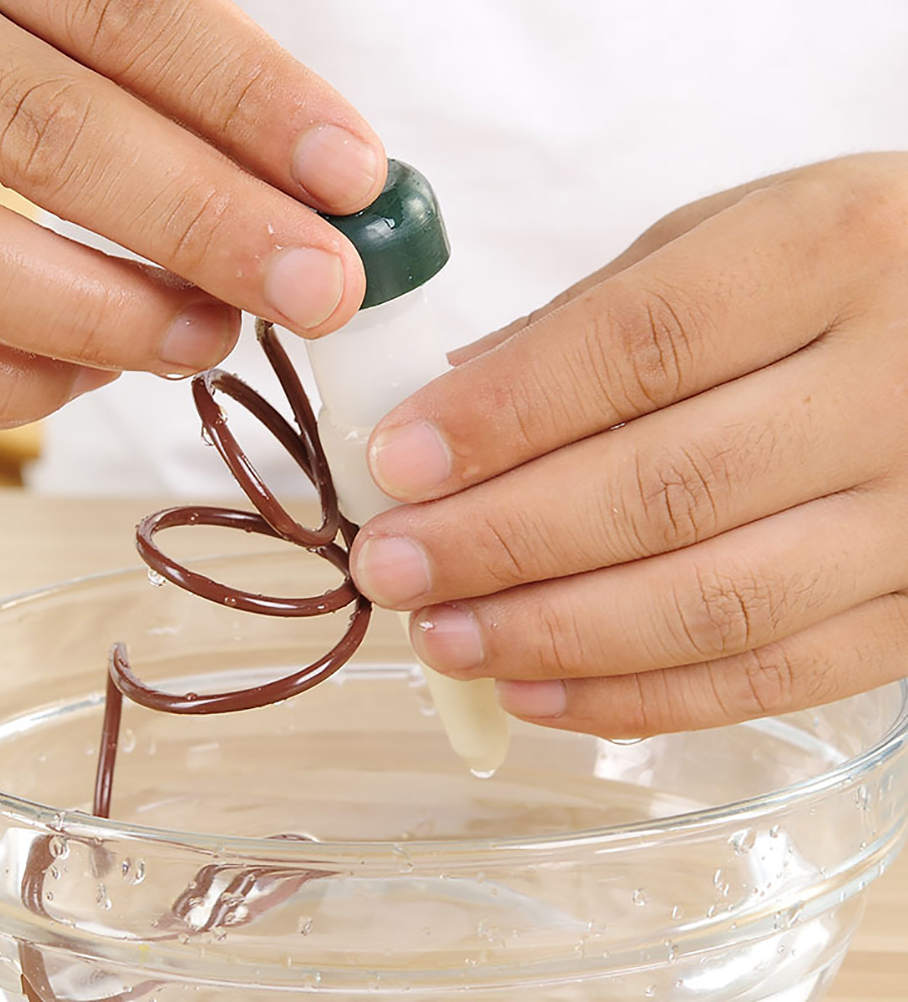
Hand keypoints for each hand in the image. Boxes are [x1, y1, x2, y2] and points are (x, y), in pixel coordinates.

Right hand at [0, 0, 383, 425]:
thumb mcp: (45, 18)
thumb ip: (153, 75)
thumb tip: (307, 182)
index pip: (126, 15)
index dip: (249, 101)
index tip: (351, 174)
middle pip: (54, 135)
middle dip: (210, 226)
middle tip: (320, 289)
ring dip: (118, 318)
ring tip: (212, 336)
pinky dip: (24, 380)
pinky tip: (100, 367)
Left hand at [351, 153, 907, 737]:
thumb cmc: (844, 267)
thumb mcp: (732, 237)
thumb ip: (596, 318)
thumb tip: (453, 402)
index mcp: (833, 252)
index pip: (640, 345)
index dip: (505, 414)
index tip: (399, 461)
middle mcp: (895, 389)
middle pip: (665, 489)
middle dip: (503, 542)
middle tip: (392, 566)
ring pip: (714, 605)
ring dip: (554, 637)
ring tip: (444, 637)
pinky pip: (773, 677)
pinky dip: (640, 701)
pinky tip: (537, 693)